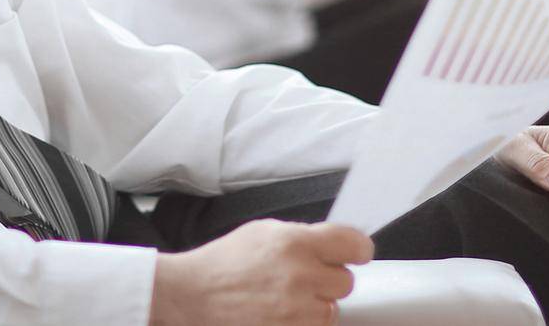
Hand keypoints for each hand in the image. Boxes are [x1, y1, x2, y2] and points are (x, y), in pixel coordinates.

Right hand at [151, 219, 373, 325]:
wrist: (191, 297)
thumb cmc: (223, 264)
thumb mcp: (263, 232)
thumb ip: (303, 236)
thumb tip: (335, 242)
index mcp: (295, 243)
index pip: (355, 245)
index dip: (357, 249)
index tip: (356, 253)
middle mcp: (300, 277)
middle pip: (346, 281)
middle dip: (329, 278)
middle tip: (305, 277)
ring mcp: (295, 311)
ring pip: (332, 310)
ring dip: (316, 304)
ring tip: (287, 298)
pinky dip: (303, 322)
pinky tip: (282, 313)